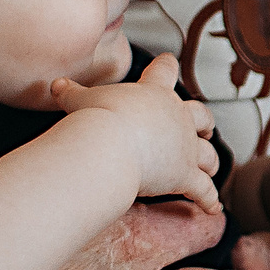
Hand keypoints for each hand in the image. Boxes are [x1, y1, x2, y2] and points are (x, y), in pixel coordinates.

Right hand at [52, 54, 220, 211]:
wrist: (110, 145)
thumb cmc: (98, 119)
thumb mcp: (81, 100)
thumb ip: (72, 93)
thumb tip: (56, 86)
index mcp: (154, 93)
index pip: (164, 70)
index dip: (166, 66)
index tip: (168, 62)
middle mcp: (177, 118)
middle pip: (202, 115)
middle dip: (204, 122)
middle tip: (205, 126)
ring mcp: (184, 147)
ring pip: (208, 154)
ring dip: (210, 162)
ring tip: (211, 168)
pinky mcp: (185, 175)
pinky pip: (203, 190)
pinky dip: (208, 199)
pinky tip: (212, 207)